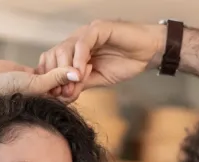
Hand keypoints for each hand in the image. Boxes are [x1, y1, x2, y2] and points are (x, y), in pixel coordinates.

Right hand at [0, 59, 81, 100]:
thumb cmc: (7, 89)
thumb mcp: (36, 83)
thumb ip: (57, 78)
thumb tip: (77, 73)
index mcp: (47, 104)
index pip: (69, 95)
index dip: (79, 83)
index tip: (88, 68)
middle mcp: (44, 97)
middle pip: (65, 86)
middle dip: (75, 75)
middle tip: (87, 61)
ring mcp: (38, 85)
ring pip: (57, 76)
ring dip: (66, 68)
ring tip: (79, 55)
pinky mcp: (32, 75)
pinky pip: (48, 69)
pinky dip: (55, 63)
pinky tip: (63, 53)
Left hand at [38, 20, 164, 97]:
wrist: (148, 53)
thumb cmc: (126, 63)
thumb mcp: (98, 79)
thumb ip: (81, 84)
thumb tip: (64, 95)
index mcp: (74, 51)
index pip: (51, 61)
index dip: (50, 78)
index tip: (54, 95)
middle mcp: (77, 40)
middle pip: (53, 54)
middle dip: (55, 75)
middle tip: (62, 92)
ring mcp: (87, 33)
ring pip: (65, 48)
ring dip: (65, 69)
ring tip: (72, 85)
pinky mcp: (98, 29)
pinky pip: (82, 43)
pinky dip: (79, 59)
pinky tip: (81, 72)